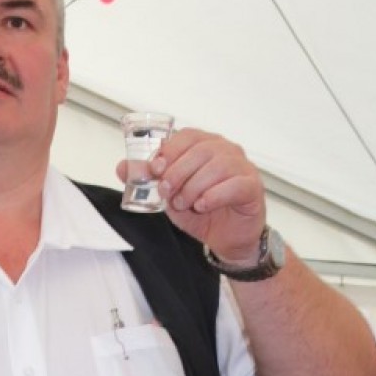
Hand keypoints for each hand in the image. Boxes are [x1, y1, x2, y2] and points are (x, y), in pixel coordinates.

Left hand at [123, 127, 265, 265]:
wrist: (226, 238)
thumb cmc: (202, 212)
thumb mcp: (169, 196)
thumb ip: (149, 180)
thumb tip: (123, 167)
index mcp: (206, 146)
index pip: (187, 136)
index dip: (169, 150)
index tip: (155, 169)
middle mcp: (226, 151)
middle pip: (201, 150)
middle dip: (178, 172)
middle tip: (166, 192)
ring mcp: (242, 167)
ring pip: (217, 166)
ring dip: (194, 186)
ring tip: (184, 204)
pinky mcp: (252, 187)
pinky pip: (234, 184)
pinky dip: (214, 195)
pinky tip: (202, 206)